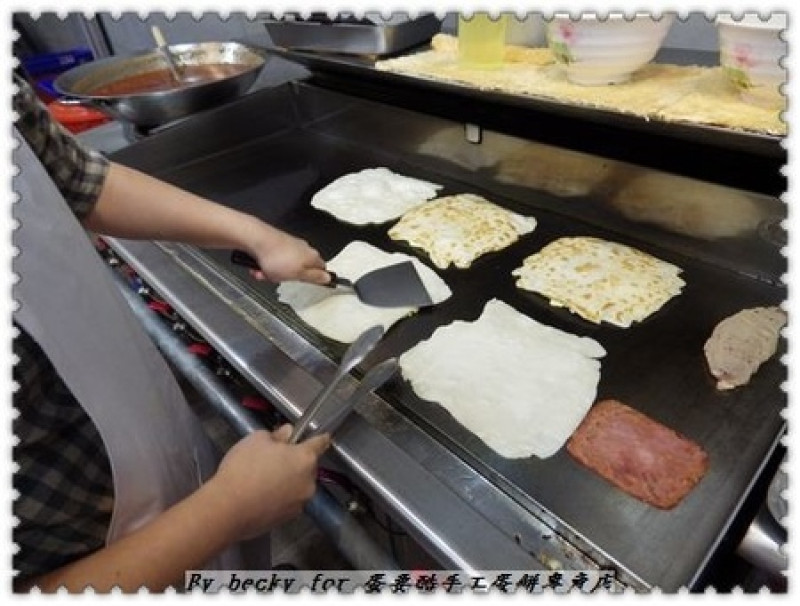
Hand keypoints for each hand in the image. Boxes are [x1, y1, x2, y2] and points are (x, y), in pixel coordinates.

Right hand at [209, 425, 329, 540]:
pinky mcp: (289, 518)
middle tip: (272, 460)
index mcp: (305, 458)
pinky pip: (288, 501)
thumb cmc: (243, 468)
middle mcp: (309, 481)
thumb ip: (277, 435)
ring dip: (288, 481)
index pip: (320, 443)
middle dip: (294, 462)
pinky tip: (261, 496)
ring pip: (298, 485)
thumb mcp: (256, 440)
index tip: (321, 436)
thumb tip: (288, 434)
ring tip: (263, 481)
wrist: (227, 509)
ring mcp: (300, 502)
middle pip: (307, 466)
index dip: (319, 438)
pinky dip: (280, 497)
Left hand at [247, 230, 329, 284]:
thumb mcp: (299, 274)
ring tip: (264, 273)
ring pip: (283, 266)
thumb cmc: (277, 257)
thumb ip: (315, 277)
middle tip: (280, 278)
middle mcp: (303, 248)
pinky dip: (265, 265)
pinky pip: (272, 260)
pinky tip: (259, 266)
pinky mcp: (276, 243)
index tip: (307, 283)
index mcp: (312, 256)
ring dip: (273, 273)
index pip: (321, 269)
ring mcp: (289, 245)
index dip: (314, 278)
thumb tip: (328, 278)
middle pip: (299, 269)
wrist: (257, 240)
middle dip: (287, 277)